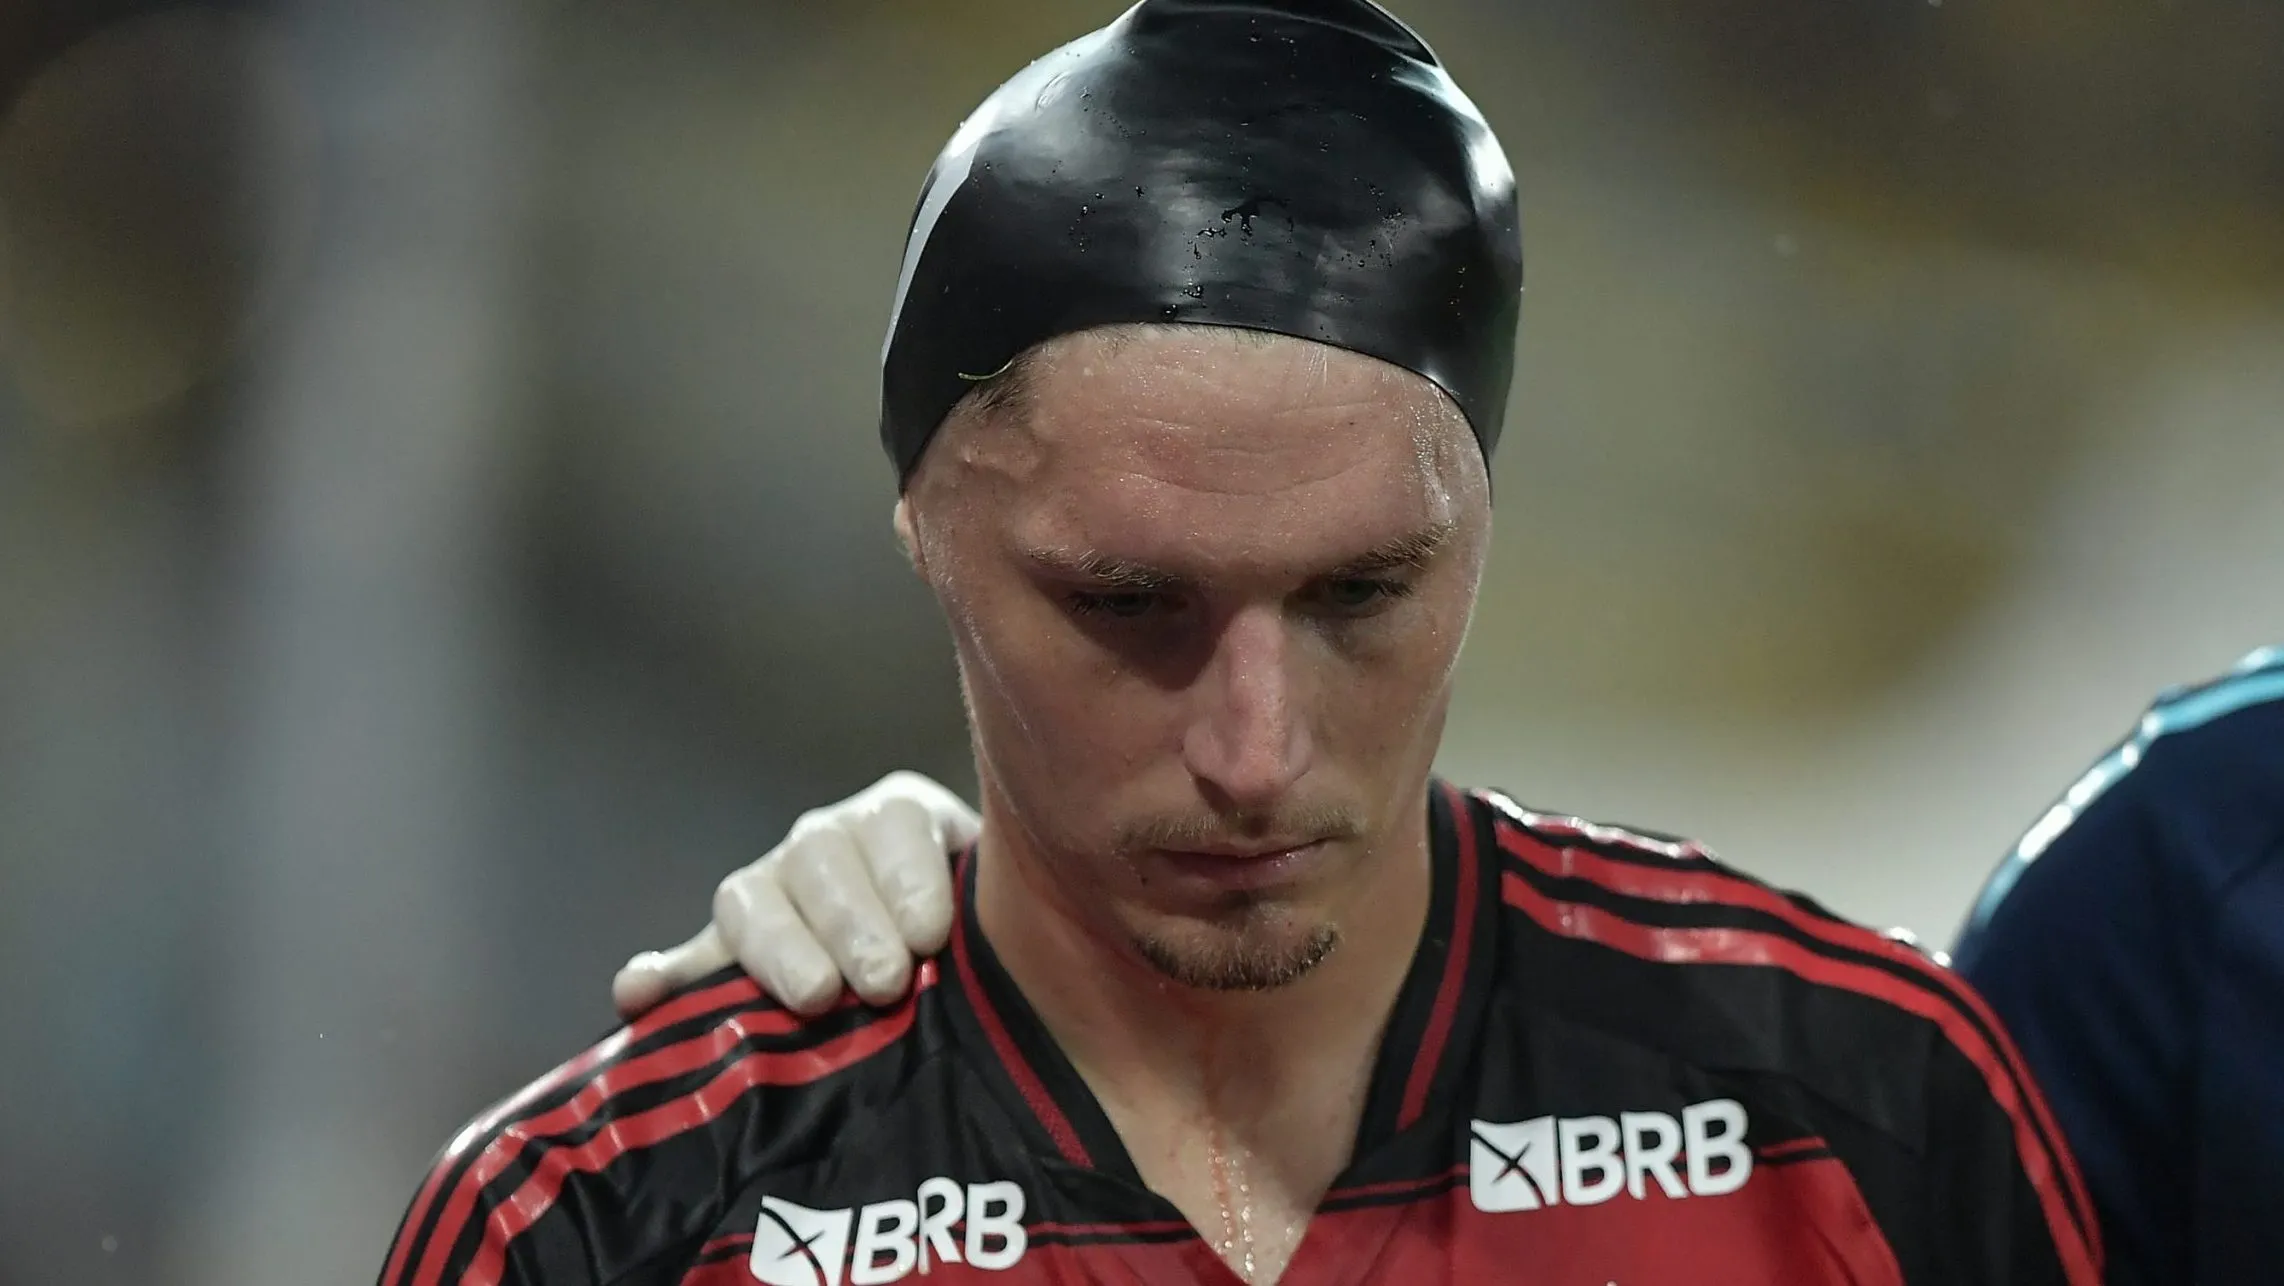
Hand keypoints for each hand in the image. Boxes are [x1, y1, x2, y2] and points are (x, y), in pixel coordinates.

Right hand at [610, 770, 975, 1018]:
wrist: (960, 954)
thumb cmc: (990, 928)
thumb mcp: (1006, 896)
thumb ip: (1004, 900)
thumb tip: (1026, 913)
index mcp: (900, 815)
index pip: (894, 824)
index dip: (908, 877)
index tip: (931, 935)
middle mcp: (828, 840)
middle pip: (821, 862)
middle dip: (851, 923)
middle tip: (883, 981)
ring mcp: (770, 890)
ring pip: (753, 900)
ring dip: (779, 949)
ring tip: (813, 995)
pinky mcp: (729, 947)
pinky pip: (690, 955)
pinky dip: (663, 976)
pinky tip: (638, 994)